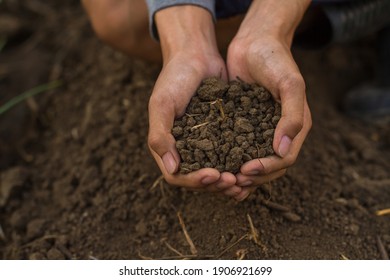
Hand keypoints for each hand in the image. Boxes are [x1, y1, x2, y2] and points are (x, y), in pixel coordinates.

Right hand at [148, 6, 241, 196]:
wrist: (196, 55)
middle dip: (216, 183)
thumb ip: (160, 136)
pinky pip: (229, 154)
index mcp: (167, 146)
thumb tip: (172, 169)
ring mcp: (204, 142)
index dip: (195, 181)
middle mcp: (185, 149)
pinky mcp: (221, 134)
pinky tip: (252, 163)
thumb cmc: (174, 77)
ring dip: (229, 178)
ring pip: (216, 170)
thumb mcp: (162, 105)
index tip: (215, 175)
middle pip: (198, 179)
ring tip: (244, 178)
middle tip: (234, 181)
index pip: (177, 176)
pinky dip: (238, 163)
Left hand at [226, 0, 311, 199]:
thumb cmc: (275, 60)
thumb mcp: (290, 84)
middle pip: (270, 166)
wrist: (255, 41)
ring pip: (253, 161)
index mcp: (296, 126)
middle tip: (232, 182)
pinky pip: (238, 147)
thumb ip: (292, 116)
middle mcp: (280, 132)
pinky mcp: (244, 124)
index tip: (245, 170)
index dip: (266, 168)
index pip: (284, 159)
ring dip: (241, 174)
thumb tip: (283, 150)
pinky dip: (230, 160)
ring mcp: (261, 129)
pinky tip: (216, 167)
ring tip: (224, 180)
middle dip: (252, 177)